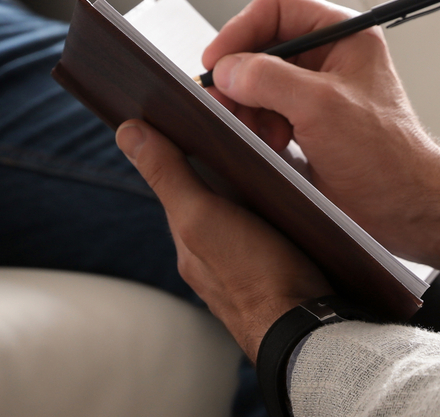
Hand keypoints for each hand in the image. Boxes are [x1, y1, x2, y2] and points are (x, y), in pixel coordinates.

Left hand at [116, 119, 331, 356]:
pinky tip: (296, 191)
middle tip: (244, 119)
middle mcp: (212, 255)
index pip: (178, 179)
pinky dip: (278, 204)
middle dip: (223, 160)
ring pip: (244, 208)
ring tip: (276, 146)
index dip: (181, 142)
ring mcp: (248, 263)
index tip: (193, 107)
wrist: (312, 331)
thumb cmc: (255, 275)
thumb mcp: (202, 216)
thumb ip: (168, 174)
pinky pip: (273, 225)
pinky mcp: (283, 267)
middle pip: (212, 192)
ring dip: (254, 181)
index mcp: (189, 241)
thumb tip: (127, 131)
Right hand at [203, 0, 439, 298]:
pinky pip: (264, 111)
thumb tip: (227, 69)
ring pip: (258, 81)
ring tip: (253, 130)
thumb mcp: (321, 108)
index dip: (241, 29)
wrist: (407, 209)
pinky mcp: (308, 122)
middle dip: (240, 75)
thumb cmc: (386, 156)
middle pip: (261, 45)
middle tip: (222, 101)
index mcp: (343, 34)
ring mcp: (317, 91)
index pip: (276, 8)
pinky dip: (256, 126)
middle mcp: (329, 57)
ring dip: (246, 105)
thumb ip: (269, 79)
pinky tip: (268, 145)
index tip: (217, 60)